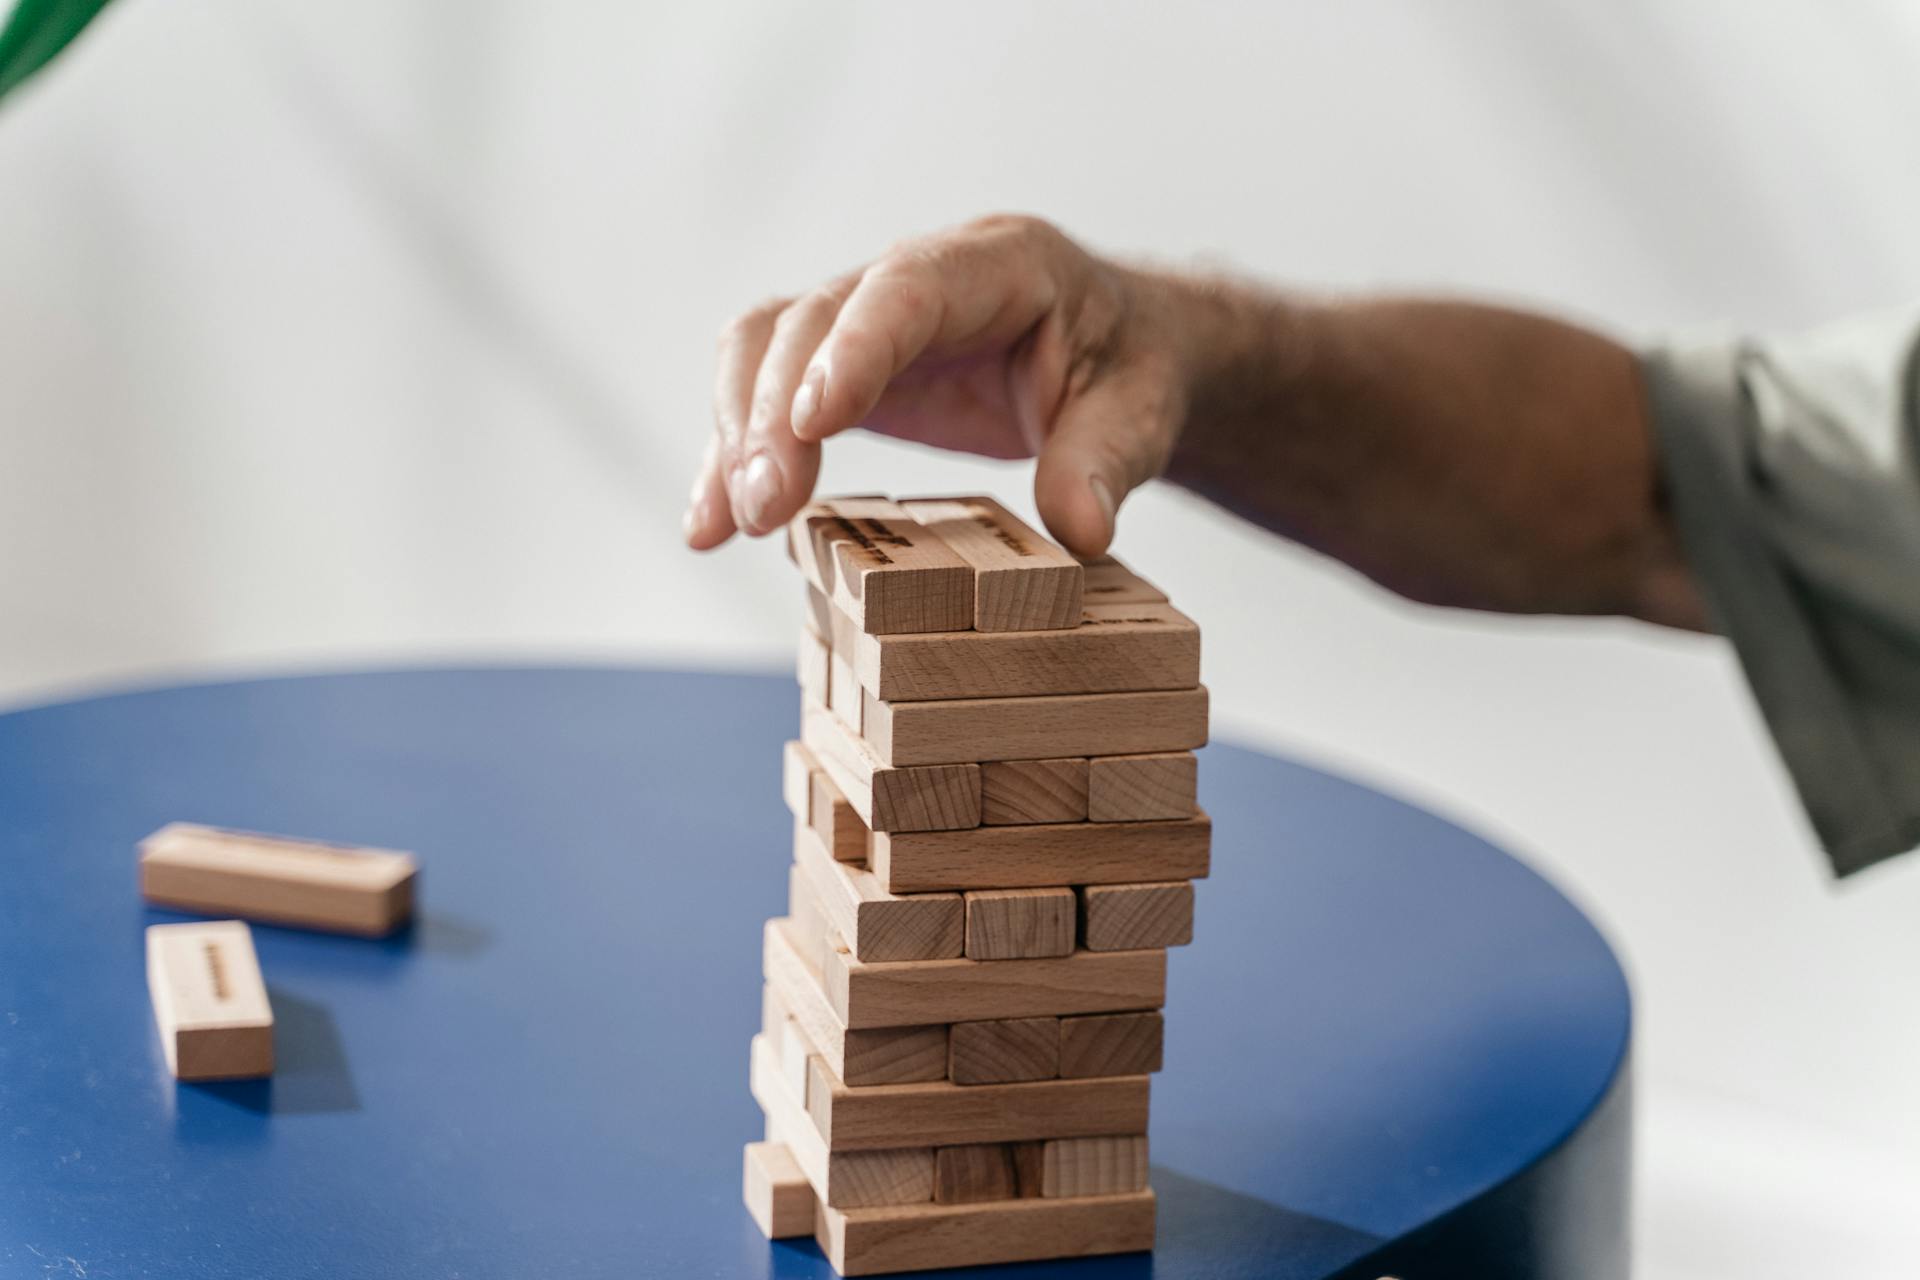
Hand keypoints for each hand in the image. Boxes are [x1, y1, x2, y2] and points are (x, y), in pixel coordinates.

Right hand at [686, 215, 1191, 555]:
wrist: (1123, 355)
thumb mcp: (1140, 414)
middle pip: (813, 318)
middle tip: (764, 507)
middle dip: (776, 412)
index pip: (907, 288)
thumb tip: (1079, 531)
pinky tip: (711, 522)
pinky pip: (769, 394)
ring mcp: (870, 319)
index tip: (814, 422)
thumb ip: (1105, 463)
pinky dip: (735, 455)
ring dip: (736, 432)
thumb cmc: (1133, 371)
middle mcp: (919, 278)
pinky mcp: (845, 368)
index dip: (853, 348)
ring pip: (767, 346)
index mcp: (1000, 264)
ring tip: (724, 524)